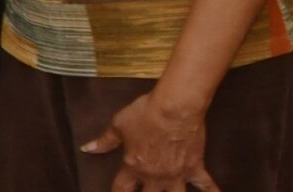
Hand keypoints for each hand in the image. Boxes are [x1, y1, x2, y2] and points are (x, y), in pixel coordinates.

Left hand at [82, 86, 211, 191]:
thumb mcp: (119, 125)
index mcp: (133, 166)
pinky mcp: (195, 168)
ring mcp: (176, 174)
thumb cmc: (145, 113)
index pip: (121, 189)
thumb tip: (86, 148)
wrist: (174, 108)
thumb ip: (104, 141)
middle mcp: (154, 176)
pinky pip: (206, 186)